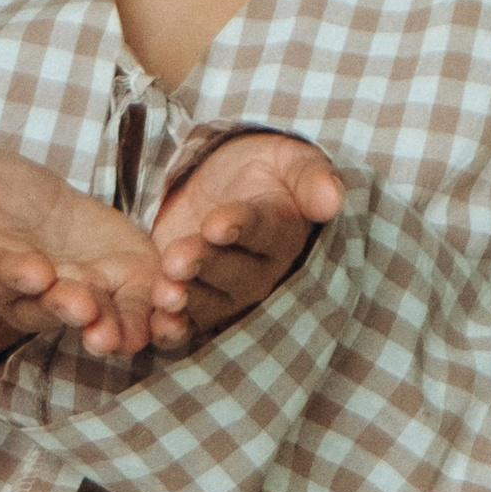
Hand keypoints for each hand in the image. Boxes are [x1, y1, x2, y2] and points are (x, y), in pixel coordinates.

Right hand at [0, 148, 165, 360]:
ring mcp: (84, 291)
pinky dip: (160, 311)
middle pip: (54, 308)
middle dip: (71, 309)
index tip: (33, 272)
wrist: (22, 197)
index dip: (16, 276)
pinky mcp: (124, 281)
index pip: (0, 275)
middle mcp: (37, 294)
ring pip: (102, 318)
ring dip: (118, 326)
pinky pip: (143, 305)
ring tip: (130, 332)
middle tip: (85, 310)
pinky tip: (175, 307)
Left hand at [150, 131, 342, 344]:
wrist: (224, 184)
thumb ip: (309, 176)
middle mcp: (261, 271)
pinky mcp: (197, 304)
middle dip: (205, 266)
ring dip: (188, 300)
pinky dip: (174, 330)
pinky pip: (190, 326)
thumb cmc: (262, 171)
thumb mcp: (287, 160)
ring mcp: (228, 293)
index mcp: (284, 233)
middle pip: (235, 274)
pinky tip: (158, 327)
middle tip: (177, 261)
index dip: (240, 228)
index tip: (215, 225)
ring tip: (166, 294)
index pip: (265, 231)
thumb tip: (332, 200)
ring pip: (212, 303)